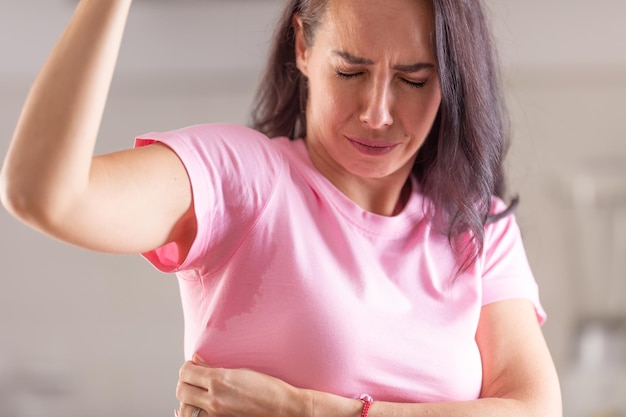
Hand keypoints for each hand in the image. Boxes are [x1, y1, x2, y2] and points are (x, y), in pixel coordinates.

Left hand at [175, 354, 308, 416]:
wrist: (283, 408)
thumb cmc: (268, 388)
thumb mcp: (241, 371)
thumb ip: (215, 367)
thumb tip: (196, 360)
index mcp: (219, 380)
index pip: (186, 372)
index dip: (187, 368)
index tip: (192, 366)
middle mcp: (214, 399)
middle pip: (182, 390)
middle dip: (184, 382)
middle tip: (192, 378)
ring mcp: (216, 414)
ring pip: (185, 409)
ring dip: (186, 399)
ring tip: (194, 394)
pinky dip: (193, 413)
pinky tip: (196, 408)